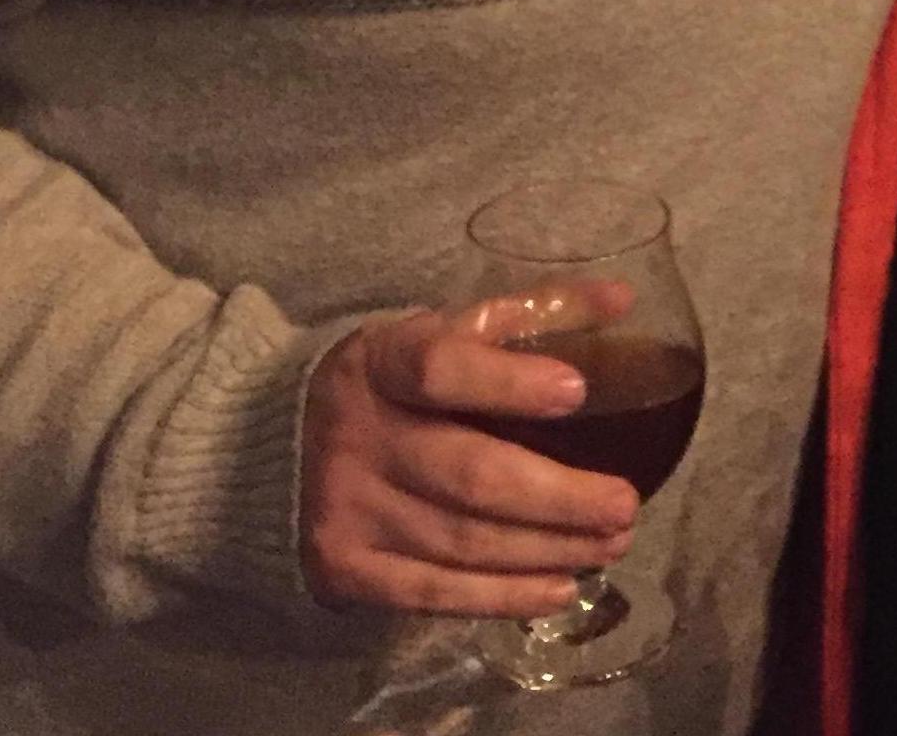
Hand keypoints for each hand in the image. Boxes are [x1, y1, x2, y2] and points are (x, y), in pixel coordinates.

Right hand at [300, 300, 642, 616]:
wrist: (270, 446)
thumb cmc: (392, 380)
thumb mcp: (446, 329)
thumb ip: (534, 311)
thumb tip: (622, 300)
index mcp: (383, 361)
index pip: (440, 368)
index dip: (508, 382)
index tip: (578, 391)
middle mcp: (360, 435)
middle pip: (469, 474)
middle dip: (558, 497)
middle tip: (625, 506)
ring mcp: (348, 509)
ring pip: (462, 541)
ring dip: (547, 550)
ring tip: (610, 544)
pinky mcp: (344, 570)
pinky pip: (433, 592)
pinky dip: (502, 596)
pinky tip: (559, 588)